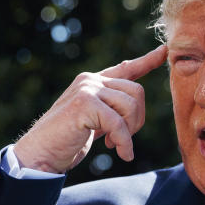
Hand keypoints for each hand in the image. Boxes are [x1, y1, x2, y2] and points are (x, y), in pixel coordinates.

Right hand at [14, 45, 167, 171]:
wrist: (41, 154)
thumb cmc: (66, 141)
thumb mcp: (94, 122)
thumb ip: (111, 109)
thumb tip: (134, 105)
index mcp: (93, 82)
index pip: (126, 68)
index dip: (147, 61)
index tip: (164, 50)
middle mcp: (90, 80)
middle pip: (137, 92)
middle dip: (137, 119)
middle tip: (122, 139)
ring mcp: (87, 89)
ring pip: (131, 105)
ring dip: (129, 131)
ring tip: (115, 145)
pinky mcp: (85, 103)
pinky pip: (119, 123)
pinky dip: (124, 142)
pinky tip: (121, 154)